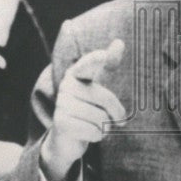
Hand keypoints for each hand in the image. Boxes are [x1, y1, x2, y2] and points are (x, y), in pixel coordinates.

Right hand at [40, 39, 125, 180]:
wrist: (65, 139)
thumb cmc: (87, 109)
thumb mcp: (99, 87)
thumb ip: (108, 65)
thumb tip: (119, 42)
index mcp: (76, 74)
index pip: (87, 65)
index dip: (95, 60)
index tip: (103, 55)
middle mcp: (66, 86)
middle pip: (105, 98)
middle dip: (115, 113)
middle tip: (116, 119)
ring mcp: (61, 104)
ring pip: (100, 118)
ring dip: (104, 127)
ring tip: (94, 125)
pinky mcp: (61, 123)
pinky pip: (94, 131)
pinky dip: (96, 136)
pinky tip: (87, 133)